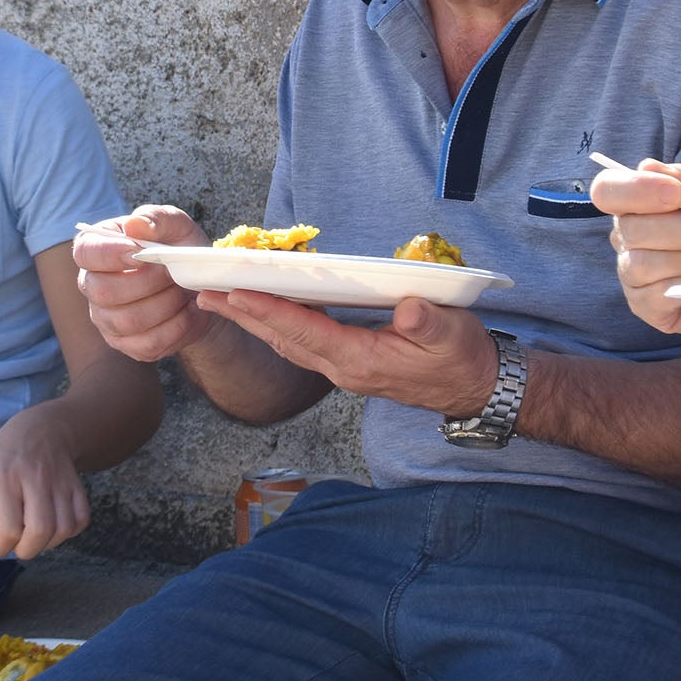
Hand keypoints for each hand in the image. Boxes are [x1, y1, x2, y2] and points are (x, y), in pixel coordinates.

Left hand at [0, 405, 89, 561]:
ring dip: (45, 543)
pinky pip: (79, 522)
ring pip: (62, 530)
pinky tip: (50, 525)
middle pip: (40, 533)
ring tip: (30, 533)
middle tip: (13, 540)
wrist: (40, 431)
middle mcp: (35, 479)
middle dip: (24, 549)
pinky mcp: (77, 487)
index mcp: (4, 477)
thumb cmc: (1, 460)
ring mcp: (59, 483)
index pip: (9, 529)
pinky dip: (66, 533)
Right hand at [73, 205, 213, 362]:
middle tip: (172, 273)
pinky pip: (148, 343)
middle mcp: (92, 285)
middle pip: (104, 292)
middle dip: (147, 282)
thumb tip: (135, 225)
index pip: (85, 253)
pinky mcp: (126, 344)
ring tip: (180, 291)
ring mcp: (106, 319)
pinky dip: (176, 327)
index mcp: (97, 249)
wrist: (200, 288)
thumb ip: (157, 219)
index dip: (109, 254)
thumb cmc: (180, 249)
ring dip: (165, 304)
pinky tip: (184, 312)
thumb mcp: (176, 226)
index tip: (140, 252)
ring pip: (128, 320)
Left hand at [197, 289, 496, 414]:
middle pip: (282, 340)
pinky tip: (264, 310)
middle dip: (242, 316)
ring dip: (253, 321)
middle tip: (204, 294)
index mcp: (362, 361)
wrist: (476, 388)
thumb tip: (407, 314)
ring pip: (287, 343)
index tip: (236, 292)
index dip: (269, 310)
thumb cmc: (463, 358)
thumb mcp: (453, 336)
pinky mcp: (349, 363)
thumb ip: (427, 325)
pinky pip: (302, 343)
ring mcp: (343, 369)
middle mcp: (343, 369)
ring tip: (220, 300)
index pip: (305, 332)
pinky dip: (277, 324)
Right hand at [594, 160, 680, 337]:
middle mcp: (626, 236)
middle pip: (632, 228)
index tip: (677, 195)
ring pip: (643, 263)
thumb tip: (648, 167)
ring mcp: (631, 273)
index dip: (635, 189)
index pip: (607, 190)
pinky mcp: (643, 305)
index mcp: (637, 203)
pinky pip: (656, 294)